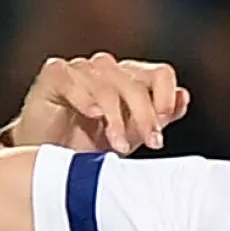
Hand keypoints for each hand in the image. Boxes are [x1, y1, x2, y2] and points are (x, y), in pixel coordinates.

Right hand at [8, 55, 188, 155]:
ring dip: (117, 119)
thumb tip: (183, 97)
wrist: (46, 161)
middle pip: (136, 83)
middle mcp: (107, 70)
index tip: (161, 130)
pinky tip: (94, 116)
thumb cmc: (87, 146)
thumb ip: (158, 117)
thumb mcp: (131, 136)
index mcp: (130, 80)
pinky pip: (73, 79)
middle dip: (145, 117)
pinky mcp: (54, 74)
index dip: (165, 99)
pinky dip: (85, 98)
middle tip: (149, 143)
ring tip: (118, 146)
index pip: (160, 74)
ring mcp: (80, 69)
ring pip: (108, 85)